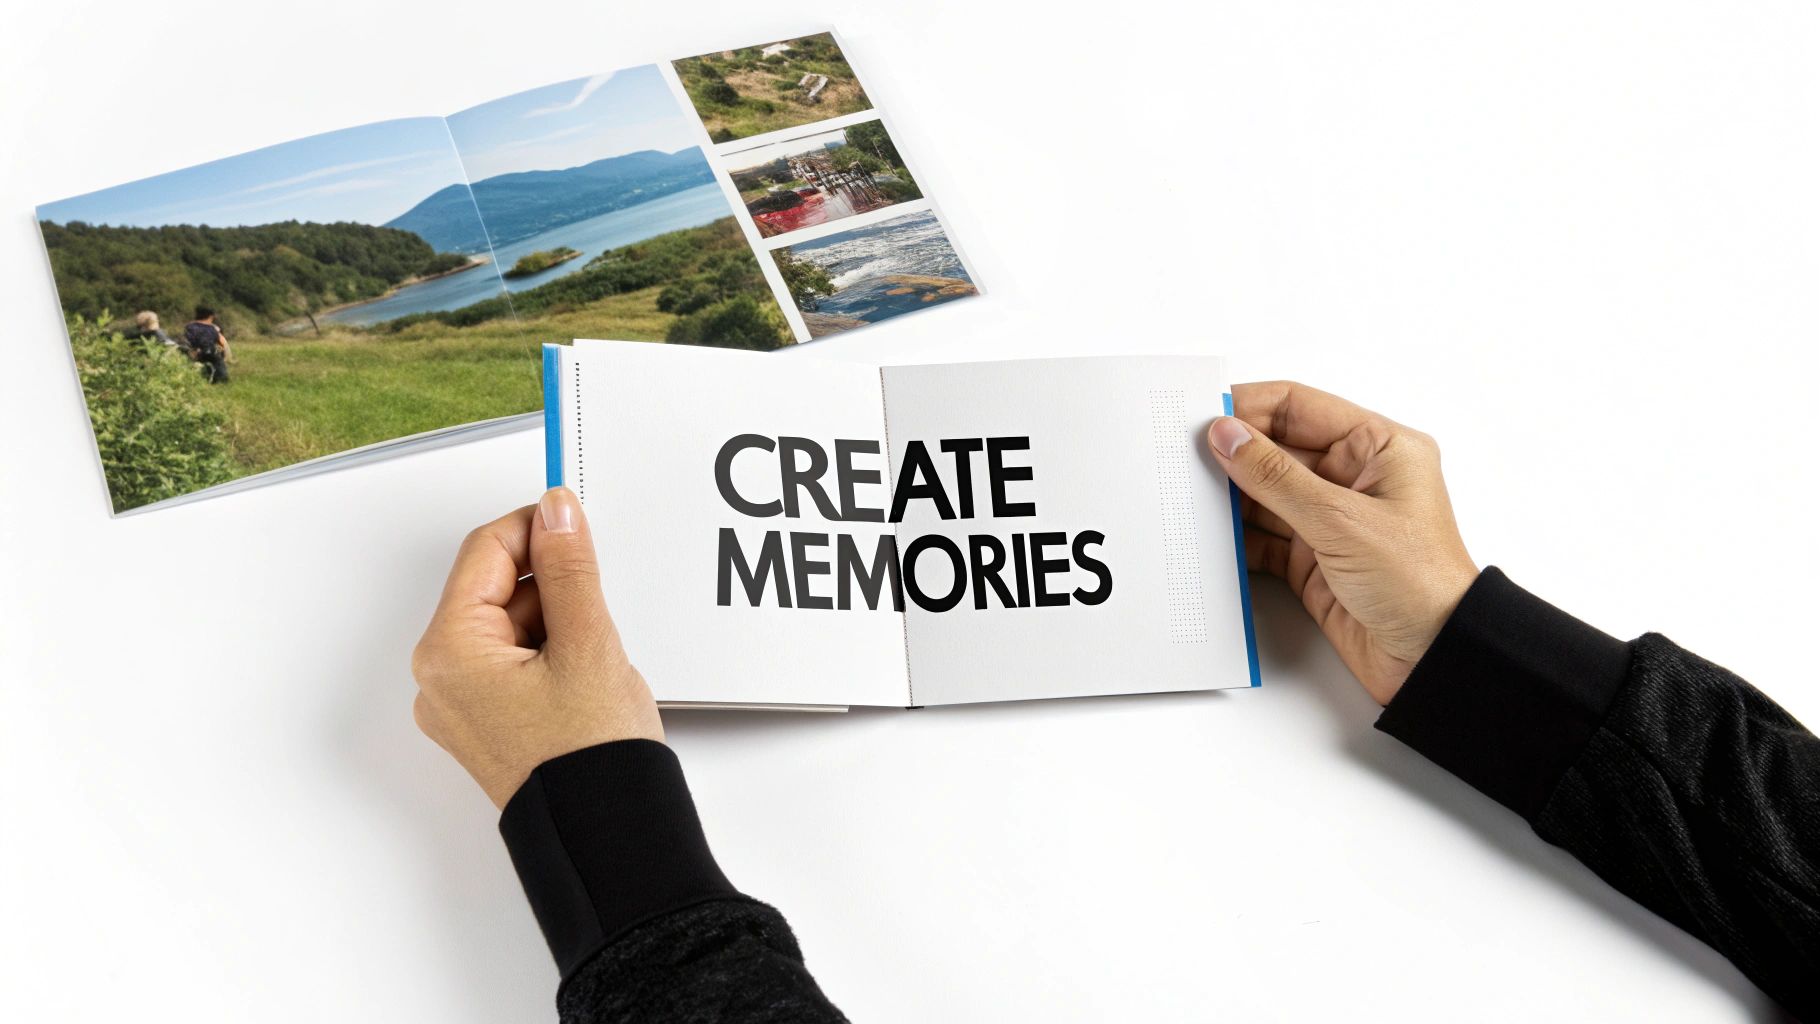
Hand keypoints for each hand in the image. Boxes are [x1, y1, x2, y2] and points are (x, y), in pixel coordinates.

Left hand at [412, 487, 663, 807]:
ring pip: (510, 624)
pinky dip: (553, 652)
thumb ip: (570, 566)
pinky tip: (586, 675)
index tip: (575, 517)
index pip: (484, 551)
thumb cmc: (590, 758)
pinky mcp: (490, 722)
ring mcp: (463, 704)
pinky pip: (515, 661)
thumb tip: (556, 511)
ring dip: (556, 619)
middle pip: (494, 587)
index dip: (535, 527)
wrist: (607, 837)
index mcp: (449, 652)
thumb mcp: (587, 642)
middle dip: (551, 583)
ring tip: (595, 657)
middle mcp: (442, 678)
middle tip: (597, 607)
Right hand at [1207, 382, 1477, 704]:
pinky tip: (1210, 536)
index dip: (1248, 407)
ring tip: (1187, 495)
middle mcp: (1354, 478)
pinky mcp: (1312, 559)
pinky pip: (1263, 536)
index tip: (1201, 415)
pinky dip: (1236, 537)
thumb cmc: (1419, 584)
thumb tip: (1227, 436)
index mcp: (1378, 448)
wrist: (1433, 659)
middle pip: (1276, 449)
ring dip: (1229, 497)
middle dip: (1231, 453)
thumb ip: (1277, 476)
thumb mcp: (1342, 521)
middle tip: (1181, 456)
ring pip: (1264, 494)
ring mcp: (1330, 519)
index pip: (1299, 406)